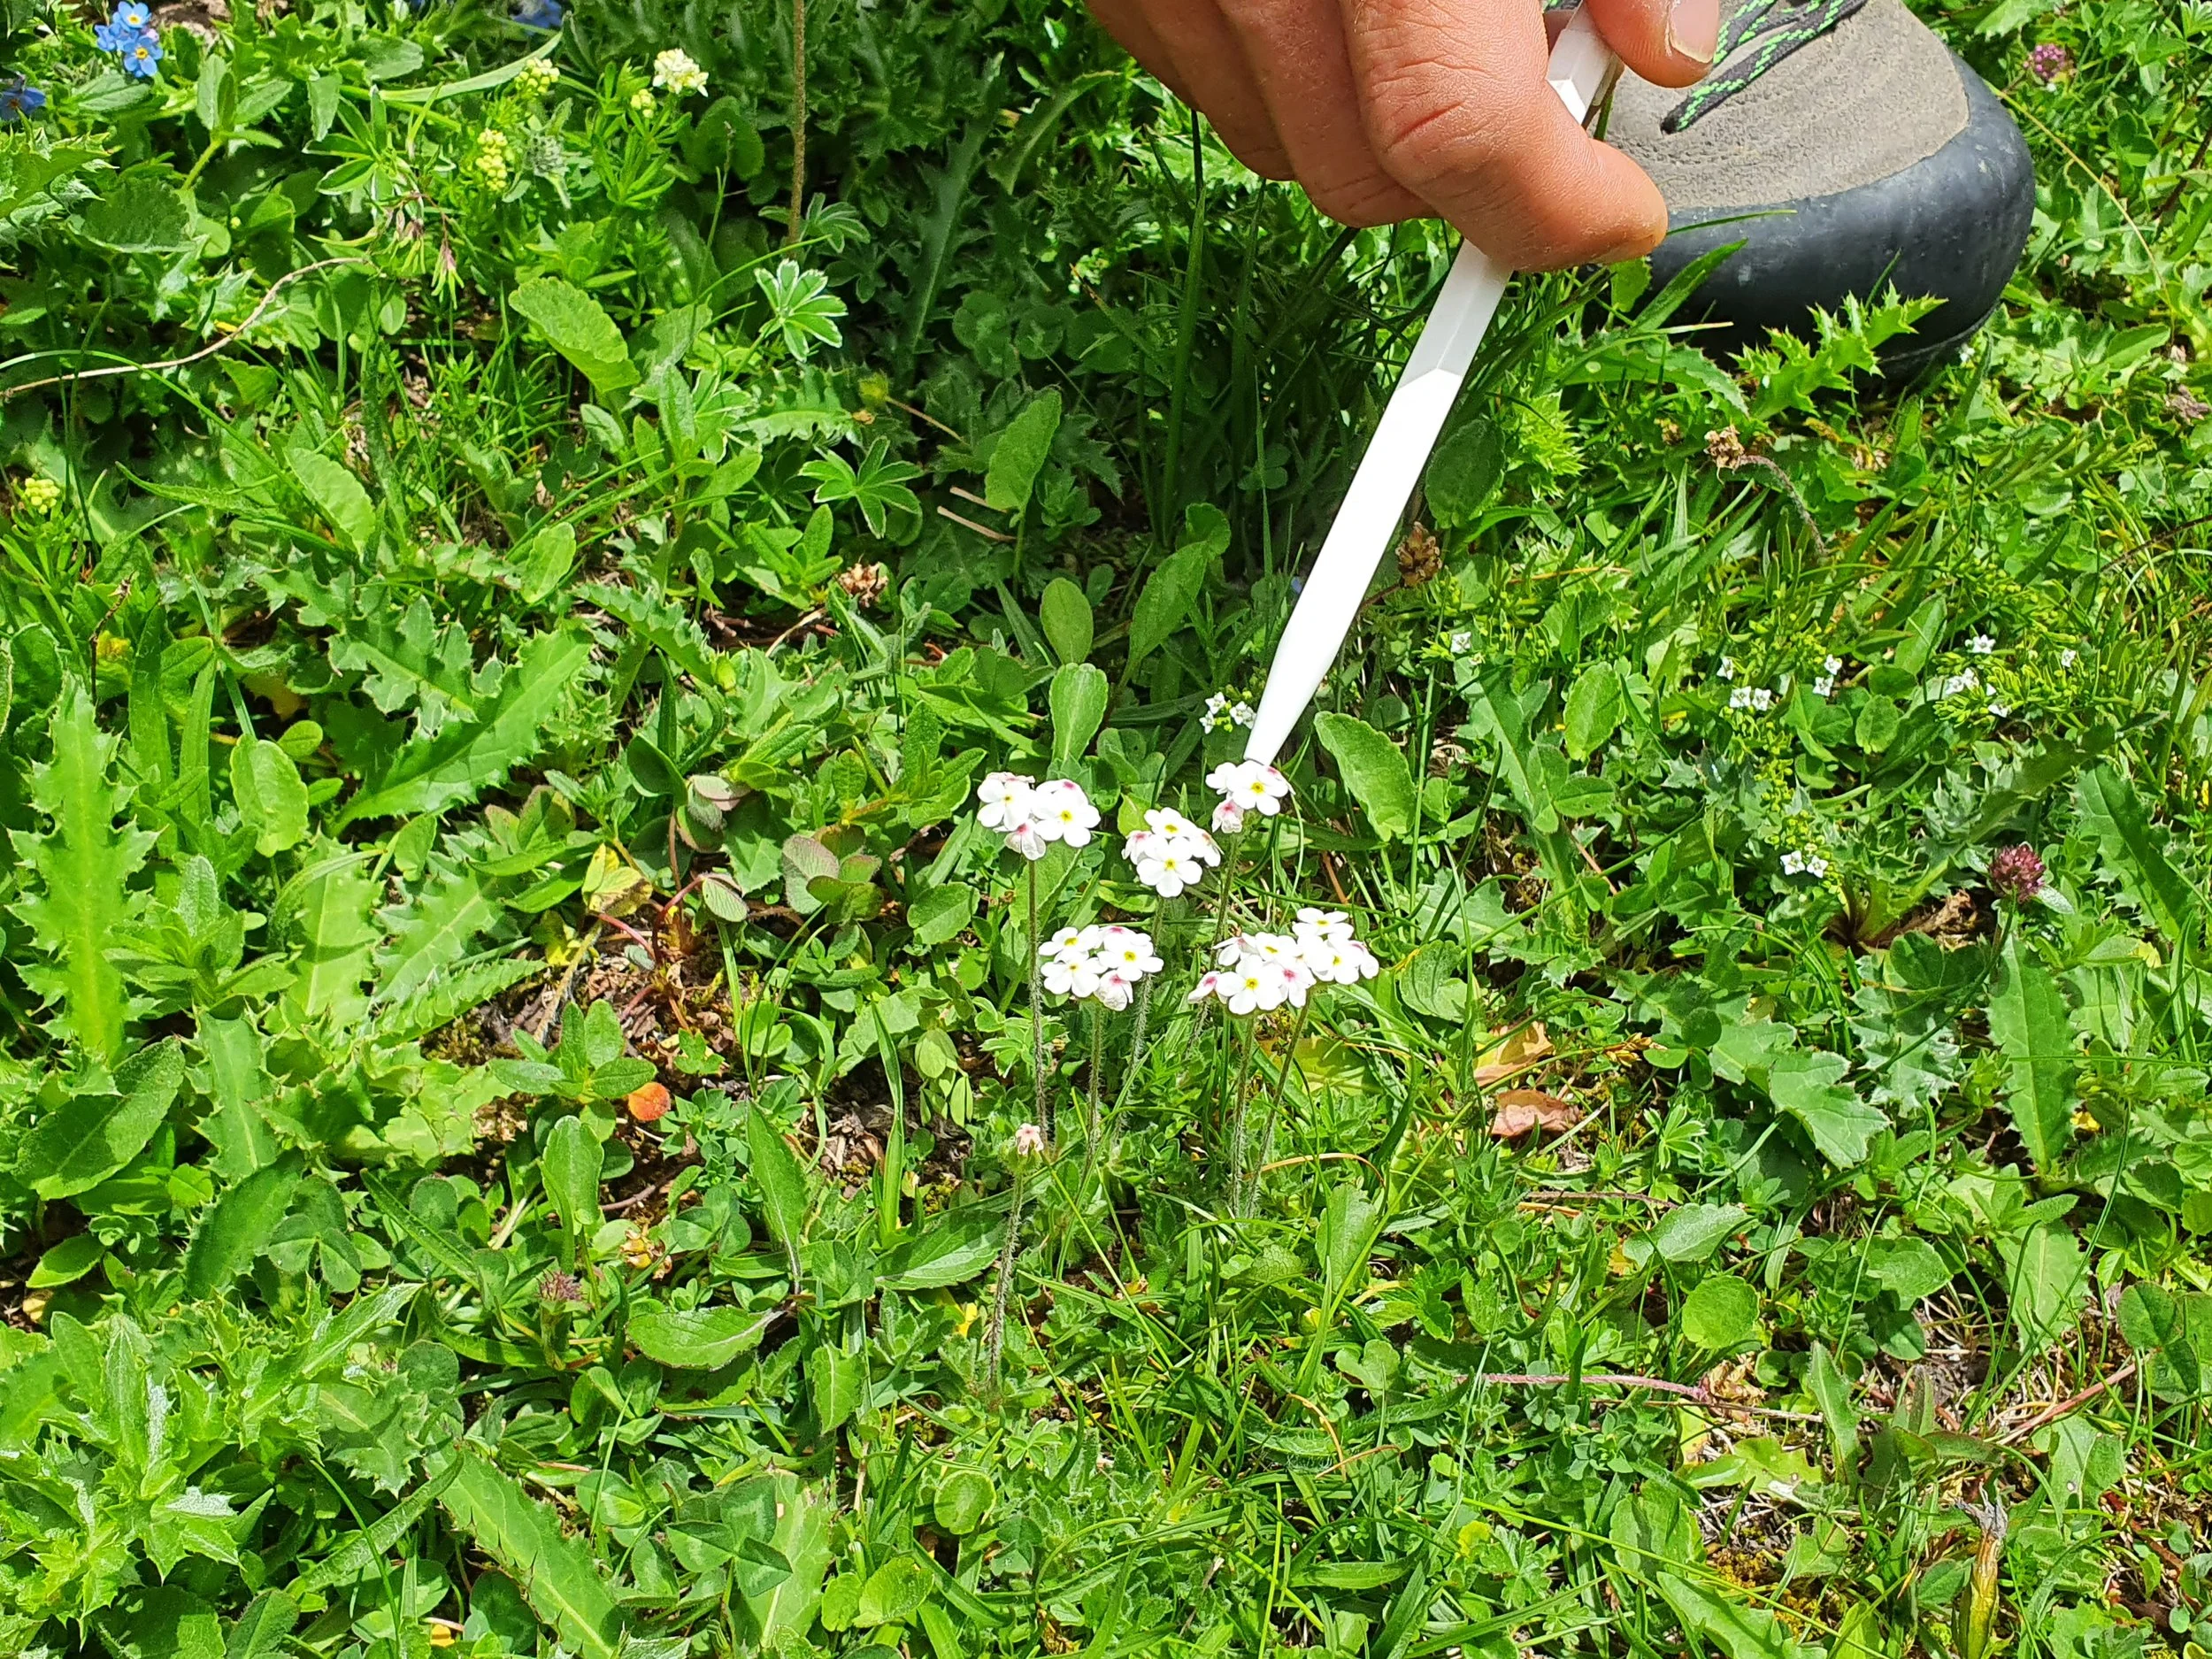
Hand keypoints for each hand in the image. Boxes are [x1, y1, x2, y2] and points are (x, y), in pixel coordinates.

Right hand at [1084, 0, 1720, 269]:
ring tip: (1415, 23)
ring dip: (1369, 133)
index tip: (1618, 217)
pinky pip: (1208, 89)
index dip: (1551, 209)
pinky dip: (1280, 79)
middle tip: (1533, 107)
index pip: (1454, 133)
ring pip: (1281, 153)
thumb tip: (1668, 59)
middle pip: (1366, 177)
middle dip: (1465, 184)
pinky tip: (1325, 3)